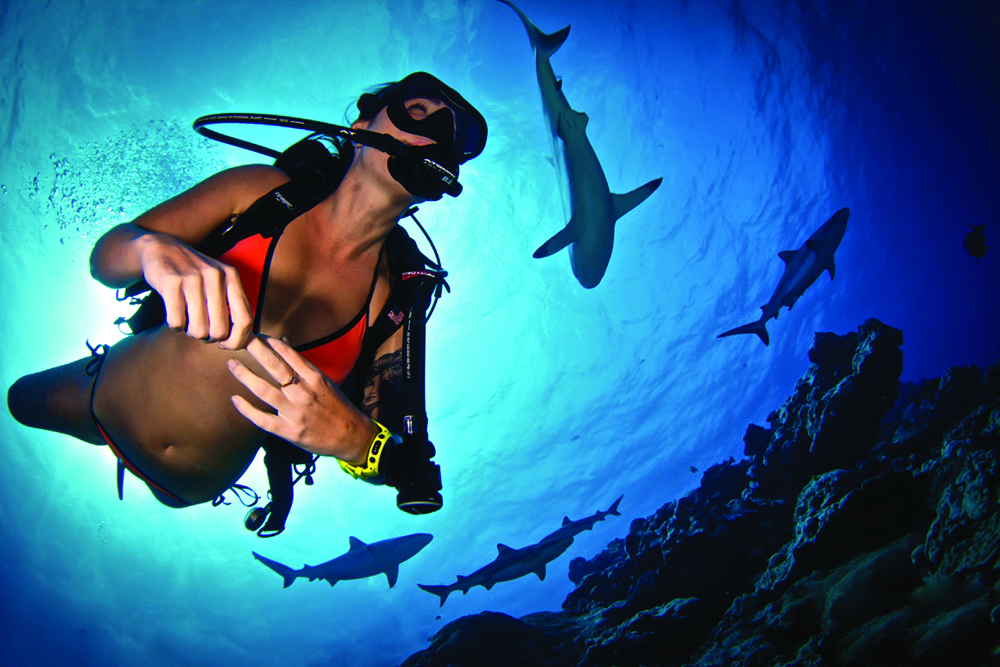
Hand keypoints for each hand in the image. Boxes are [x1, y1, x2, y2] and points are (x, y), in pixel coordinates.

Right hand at [138, 233, 252, 348]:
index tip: (224, 343)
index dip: (236, 340)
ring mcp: (193, 278)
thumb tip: (241, 341)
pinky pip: (176, 322)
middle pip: (220, 330)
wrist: (161, 249)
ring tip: (187, 321)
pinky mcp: (170, 282)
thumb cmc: (194, 275)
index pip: (245, 320)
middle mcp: (215, 276)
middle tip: (200, 330)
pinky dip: (175, 326)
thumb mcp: (219, 282)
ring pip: (198, 329)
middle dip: (208, 338)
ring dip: (190, 332)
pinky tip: (174, 316)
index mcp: (232, 277)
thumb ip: (232, 306)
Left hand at [227, 336, 376, 462]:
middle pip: (275, 366)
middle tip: (239, 338)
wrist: (352, 436)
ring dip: (245, 375)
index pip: (288, 353)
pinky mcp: (289, 431)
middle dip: (255, 349)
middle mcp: (304, 392)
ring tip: (231, 364)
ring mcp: (295, 412)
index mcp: (315, 377)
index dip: (269, 342)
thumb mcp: (324, 381)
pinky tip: (235, 399)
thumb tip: (282, 342)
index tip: (255, 334)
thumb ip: (302, 364)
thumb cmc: (337, 406)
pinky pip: (262, 419)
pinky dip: (247, 409)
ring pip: (264, 390)